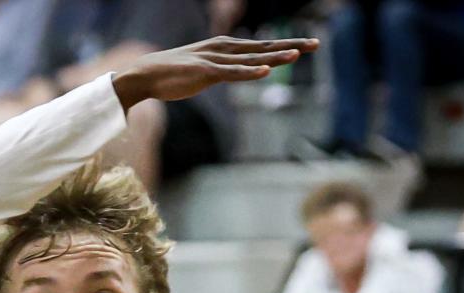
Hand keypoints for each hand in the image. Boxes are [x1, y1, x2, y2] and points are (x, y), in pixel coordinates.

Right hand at [112, 36, 318, 110]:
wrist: (147, 74)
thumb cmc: (174, 75)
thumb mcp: (204, 72)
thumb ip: (221, 72)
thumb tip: (230, 77)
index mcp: (225, 48)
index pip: (261, 46)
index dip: (284, 45)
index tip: (305, 46)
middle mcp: (224, 49)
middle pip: (264, 47)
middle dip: (290, 45)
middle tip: (316, 44)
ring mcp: (216, 60)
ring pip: (252, 58)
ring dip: (274, 56)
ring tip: (297, 54)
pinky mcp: (206, 73)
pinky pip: (232, 73)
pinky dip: (249, 72)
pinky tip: (265, 71)